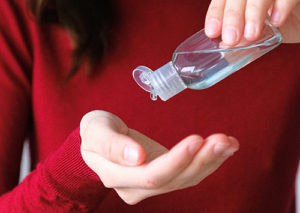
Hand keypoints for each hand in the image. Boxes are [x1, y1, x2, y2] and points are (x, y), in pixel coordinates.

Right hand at [80, 110, 238, 204]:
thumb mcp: (96, 130)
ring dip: (211, 161)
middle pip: (174, 179)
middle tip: (223, 140)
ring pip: (186, 178)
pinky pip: (189, 172)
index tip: (196, 140)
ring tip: (229, 142)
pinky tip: (223, 147)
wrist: (101, 139)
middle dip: (201, 160)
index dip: (175, 161)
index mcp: (118, 176)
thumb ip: (111, 145)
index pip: (151, 175)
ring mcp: (153, 184)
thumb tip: (136, 157)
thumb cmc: (96, 132)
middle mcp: (137, 187)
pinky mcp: (166, 175)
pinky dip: (208, 160)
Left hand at [205, 0, 299, 43]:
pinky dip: (281, 5)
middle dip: (232, 16)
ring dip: (253, 12)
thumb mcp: (259, 31)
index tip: (212, 31)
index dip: (216, 13)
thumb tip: (226, 45)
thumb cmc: (281, 21)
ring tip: (251, 34)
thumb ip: (243, 36)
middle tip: (231, 38)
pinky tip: (276, 21)